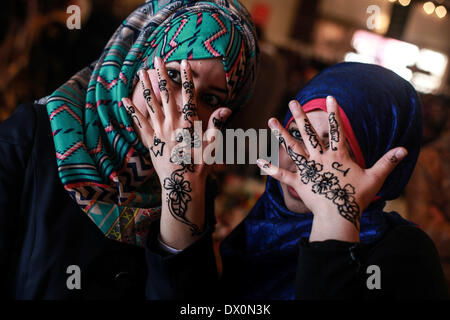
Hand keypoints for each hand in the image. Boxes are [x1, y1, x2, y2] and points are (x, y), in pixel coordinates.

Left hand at [122, 57, 230, 247]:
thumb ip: (216, 124)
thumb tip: (226, 109)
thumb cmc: (199, 165)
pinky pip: (138, 123)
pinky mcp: (149, 140)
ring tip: (141, 71)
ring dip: (146, 86)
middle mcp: (172, 123)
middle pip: (166, 94)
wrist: (181, 184)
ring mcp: (159, 131)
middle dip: (161, 74)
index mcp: (188, 123)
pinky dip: (131, 111)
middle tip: (157, 58)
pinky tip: (124, 100)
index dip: (186, 78)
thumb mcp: (211, 145)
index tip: (184, 63)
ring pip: (151, 104)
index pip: (188, 95)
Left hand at [257, 96, 407, 241]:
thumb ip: (387, 162)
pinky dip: (270, 169)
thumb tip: (404, 149)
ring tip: (270, 121)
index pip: (336, 130)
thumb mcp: (375, 178)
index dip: (335, 113)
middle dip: (300, 116)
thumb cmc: (357, 197)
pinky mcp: (298, 183)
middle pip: (309, 134)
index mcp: (337, 155)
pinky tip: (257, 161)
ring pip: (292, 148)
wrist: (340, 216)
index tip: (330, 97)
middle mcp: (320, 158)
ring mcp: (307, 170)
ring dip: (281, 134)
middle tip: (292, 101)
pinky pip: (282, 175)